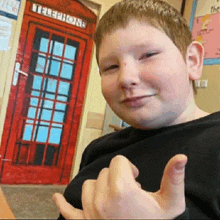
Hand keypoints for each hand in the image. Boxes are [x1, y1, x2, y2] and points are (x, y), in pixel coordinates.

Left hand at [53, 154, 186, 218]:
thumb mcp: (170, 204)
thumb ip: (174, 179)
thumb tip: (181, 157)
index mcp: (121, 189)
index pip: (118, 161)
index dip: (129, 166)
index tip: (136, 177)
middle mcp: (101, 199)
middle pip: (104, 171)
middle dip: (117, 176)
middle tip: (129, 191)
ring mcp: (90, 213)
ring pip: (89, 185)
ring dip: (100, 187)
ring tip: (114, 198)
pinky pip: (68, 212)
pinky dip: (63, 205)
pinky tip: (56, 198)